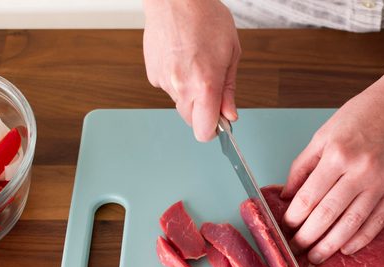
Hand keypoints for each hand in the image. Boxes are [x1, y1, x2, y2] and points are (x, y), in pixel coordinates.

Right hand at [143, 0, 240, 140]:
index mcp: (204, 85)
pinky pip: (168, 88)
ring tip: (196, 65)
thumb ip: (229, 90)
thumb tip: (230, 115)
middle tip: (211, 88)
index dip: (213, 130)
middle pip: (191, 120)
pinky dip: (177, 81)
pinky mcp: (152, 74)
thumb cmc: (205, 18)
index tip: (219, 123)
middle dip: (202, 111)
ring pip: (180, 103)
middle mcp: (181, 87)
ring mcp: (164, 81)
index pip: (203, 130)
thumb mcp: (231, 54)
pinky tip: (183, 60)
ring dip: (189, 94)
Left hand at [281, 78, 383, 263]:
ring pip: (352, 223)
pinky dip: (361, 239)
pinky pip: (378, 221)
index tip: (286, 228)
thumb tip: (286, 196)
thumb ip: (303, 166)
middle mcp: (360, 170)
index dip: (294, 217)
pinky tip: (346, 248)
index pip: (310, 196)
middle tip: (295, 249)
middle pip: (328, 214)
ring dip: (331, 245)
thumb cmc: (362, 115)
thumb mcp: (324, 134)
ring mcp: (383, 181)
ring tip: (316, 256)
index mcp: (338, 154)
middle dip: (308, 237)